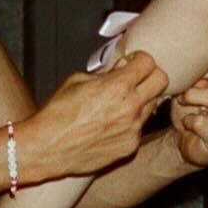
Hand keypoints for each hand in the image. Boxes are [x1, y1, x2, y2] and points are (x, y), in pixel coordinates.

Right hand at [19, 51, 168, 180]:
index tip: (132, 63)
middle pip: (161, 81)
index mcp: (117, 86)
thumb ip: (104, 74)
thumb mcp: (77, 80)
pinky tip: (112, 124)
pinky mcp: (130, 146)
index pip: (149, 63)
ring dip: (141, 100)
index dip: (139, 60)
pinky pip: (140, 128)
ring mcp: (133, 129)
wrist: (47, 148)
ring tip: (119, 104)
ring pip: (153, 105)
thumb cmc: (57, 115)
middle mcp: (130, 107)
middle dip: (150, 76)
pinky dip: (131, 123)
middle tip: (136, 79)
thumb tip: (118, 70)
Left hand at [170, 55, 207, 166]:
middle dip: (199, 76)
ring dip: (192, 97)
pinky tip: (187, 122)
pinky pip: (204, 123)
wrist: (182, 139)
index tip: (195, 64)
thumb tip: (180, 39)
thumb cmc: (187, 105)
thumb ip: (193, 62)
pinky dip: (190, 121)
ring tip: (183, 102)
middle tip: (186, 84)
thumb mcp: (188, 79)